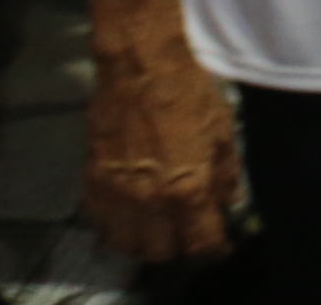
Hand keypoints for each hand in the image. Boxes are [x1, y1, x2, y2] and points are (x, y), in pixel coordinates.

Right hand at [83, 37, 239, 261]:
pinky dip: (115, 226)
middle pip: (159, 252)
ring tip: (158, 228)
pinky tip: (129, 213)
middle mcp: (148, 202)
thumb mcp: (222, 130)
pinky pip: (100, 222)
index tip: (220, 244)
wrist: (141, 67)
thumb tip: (228, 200)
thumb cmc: (190, 93)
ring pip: (126, 244)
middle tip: (188, 232)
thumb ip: (226, 172)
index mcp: (186, 190)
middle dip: (177, 248)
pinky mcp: (92, 182)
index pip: (200, 243)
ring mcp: (116, 195)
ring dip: (144, 243)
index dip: (214, 248)